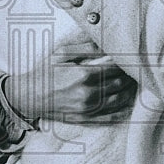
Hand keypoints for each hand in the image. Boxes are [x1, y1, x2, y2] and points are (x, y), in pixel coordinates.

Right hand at [5, 53, 135, 124]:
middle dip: (129, 75)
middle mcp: (88, 94)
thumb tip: (107, 43)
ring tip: (133, 82)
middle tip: (135, 69)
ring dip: (129, 91)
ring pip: (119, 100)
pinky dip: (122, 109)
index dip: (125, 61)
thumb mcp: (61, 53)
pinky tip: (127, 102)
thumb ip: (86, 48)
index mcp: (84, 74)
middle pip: (119, 83)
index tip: (131, 57)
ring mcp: (88, 109)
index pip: (115, 67)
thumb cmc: (44, 72)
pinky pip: (110, 116)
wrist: (28, 96)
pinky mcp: (85, 119)